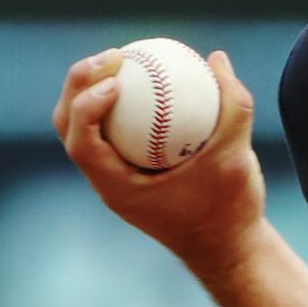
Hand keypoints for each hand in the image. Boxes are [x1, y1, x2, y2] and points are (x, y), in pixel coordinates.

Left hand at [52, 47, 266, 270]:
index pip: (81, 144)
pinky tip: (148, 80)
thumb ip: (234, 107)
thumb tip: (217, 58)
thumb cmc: (230, 213)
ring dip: (94, 90)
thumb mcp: (237, 159)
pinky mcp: (132, 172)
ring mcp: (118, 177)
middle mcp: (110, 183)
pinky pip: (115, 131)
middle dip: (78, 85)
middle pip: (70, 127)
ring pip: (87, 127)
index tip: (116, 80)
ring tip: (124, 60)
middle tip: (113, 56)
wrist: (230, 251)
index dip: (85, 104)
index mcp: (118, 190)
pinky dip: (122, 105)